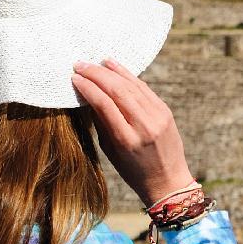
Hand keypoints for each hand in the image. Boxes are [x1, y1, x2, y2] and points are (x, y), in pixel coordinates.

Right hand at [71, 59, 195, 206]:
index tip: (74, 78)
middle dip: (96, 74)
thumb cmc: (133, 170)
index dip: (87, 88)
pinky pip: (143, 88)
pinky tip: (114, 66)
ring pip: (131, 85)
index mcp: (127, 139)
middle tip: (79, 65)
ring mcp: (158, 116)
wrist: (168, 180)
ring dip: (110, 71)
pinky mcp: (165, 111)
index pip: (104, 104)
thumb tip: (88, 95)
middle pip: (117, 90)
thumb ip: (101, 123)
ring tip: (93, 63)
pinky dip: (128, 75)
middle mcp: (144, 125)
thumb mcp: (111, 151)